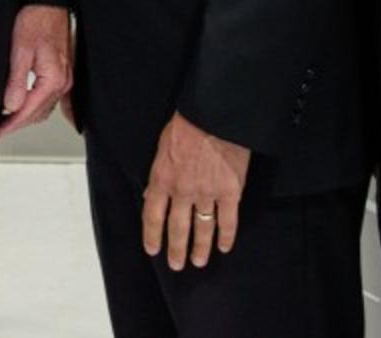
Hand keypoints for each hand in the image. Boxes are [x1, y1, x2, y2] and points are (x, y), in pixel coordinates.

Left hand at [0, 4, 71, 137]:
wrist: (47, 2)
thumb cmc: (36, 20)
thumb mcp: (20, 50)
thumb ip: (17, 81)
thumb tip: (11, 106)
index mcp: (53, 79)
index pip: (29, 111)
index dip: (11, 124)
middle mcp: (63, 81)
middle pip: (39, 113)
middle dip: (18, 123)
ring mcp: (65, 77)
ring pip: (45, 107)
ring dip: (28, 115)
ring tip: (9, 119)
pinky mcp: (64, 71)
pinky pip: (55, 98)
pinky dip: (41, 107)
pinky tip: (35, 111)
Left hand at [141, 112, 249, 270]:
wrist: (215, 116)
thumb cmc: (187, 125)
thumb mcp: (162, 147)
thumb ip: (158, 174)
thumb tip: (150, 195)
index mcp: (162, 179)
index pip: (152, 216)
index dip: (152, 236)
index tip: (153, 250)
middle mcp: (182, 192)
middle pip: (177, 229)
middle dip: (176, 250)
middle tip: (177, 265)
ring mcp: (207, 194)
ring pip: (202, 229)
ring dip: (200, 248)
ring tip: (198, 261)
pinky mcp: (230, 193)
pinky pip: (228, 221)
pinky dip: (227, 236)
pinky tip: (225, 247)